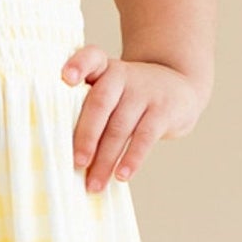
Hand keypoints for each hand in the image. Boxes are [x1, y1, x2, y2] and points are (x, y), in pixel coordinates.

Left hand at [61, 48, 201, 190]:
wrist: (179, 86)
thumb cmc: (129, 96)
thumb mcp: (111, 88)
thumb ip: (87, 106)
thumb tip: (62, 151)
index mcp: (102, 68)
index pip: (90, 57)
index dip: (78, 64)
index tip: (66, 77)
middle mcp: (121, 75)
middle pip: (99, 103)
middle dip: (86, 136)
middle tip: (76, 164)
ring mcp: (144, 92)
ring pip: (120, 127)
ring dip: (105, 159)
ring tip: (94, 184)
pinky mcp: (163, 110)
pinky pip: (145, 137)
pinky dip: (132, 158)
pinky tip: (122, 176)